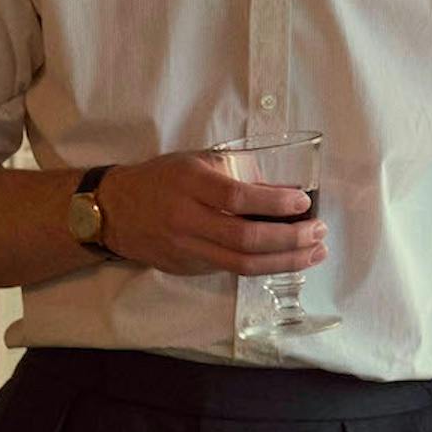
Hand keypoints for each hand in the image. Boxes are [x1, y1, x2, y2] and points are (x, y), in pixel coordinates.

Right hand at [91, 153, 325, 276]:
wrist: (112, 211)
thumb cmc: (161, 179)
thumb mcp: (195, 161)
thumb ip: (236, 172)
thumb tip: (285, 187)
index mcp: (189, 184)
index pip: (237, 198)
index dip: (274, 202)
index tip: (303, 201)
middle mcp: (186, 219)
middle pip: (245, 238)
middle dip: (290, 239)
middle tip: (319, 232)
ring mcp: (186, 248)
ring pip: (242, 264)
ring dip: (285, 261)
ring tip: (315, 253)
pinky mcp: (187, 268)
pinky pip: (231, 270)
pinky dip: (264, 266)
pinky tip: (287, 259)